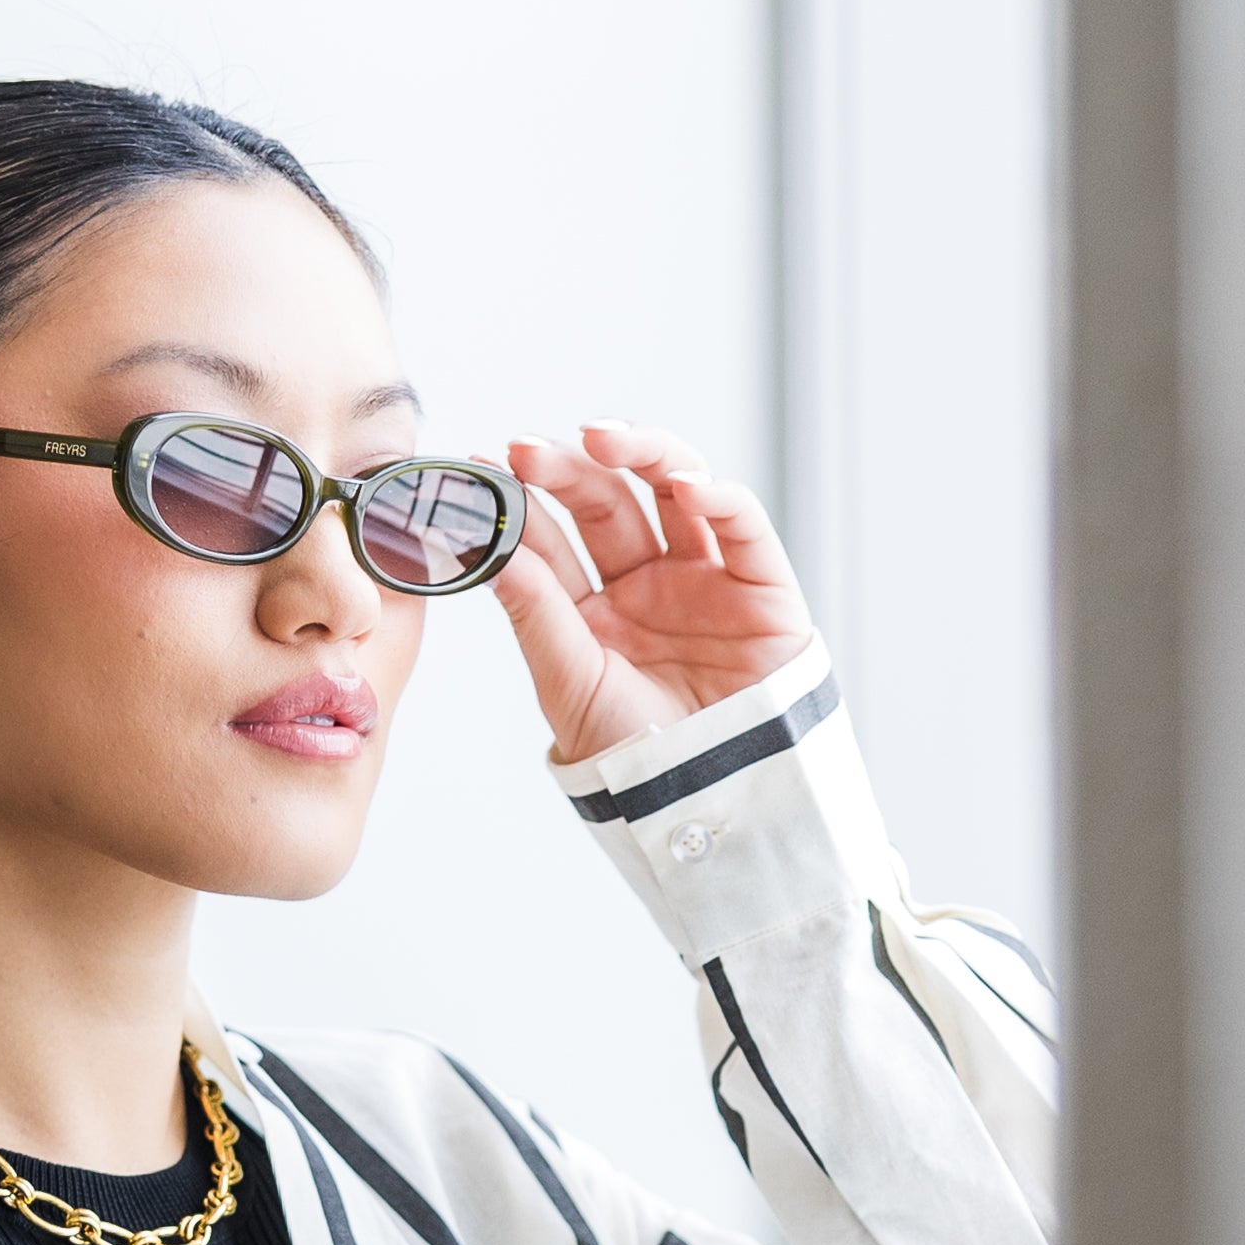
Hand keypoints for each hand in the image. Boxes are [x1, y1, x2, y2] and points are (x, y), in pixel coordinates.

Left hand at [490, 421, 814, 765]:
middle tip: (530, 450)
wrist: (714, 806)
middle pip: (607, 501)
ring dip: (641, 451)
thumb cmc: (638, 760)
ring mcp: (704, 577)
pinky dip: (717, 494)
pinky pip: (742, 524)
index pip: (551, 538)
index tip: (482, 467)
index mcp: (592, 608)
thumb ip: (537, 617)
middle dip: (569, 467)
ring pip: (674, 489)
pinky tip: (683, 482)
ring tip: (601, 437)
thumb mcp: (572, 687)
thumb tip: (493, 548)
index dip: (520, 500)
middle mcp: (646, 582)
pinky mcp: (761, 584)